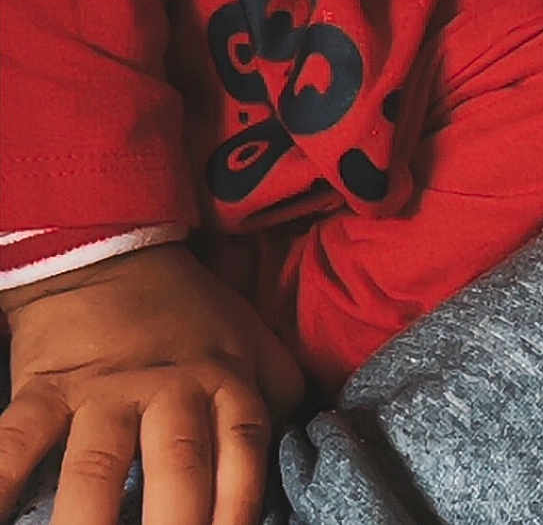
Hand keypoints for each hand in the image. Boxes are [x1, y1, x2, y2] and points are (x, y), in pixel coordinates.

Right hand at [0, 242, 304, 524]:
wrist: (117, 255)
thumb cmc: (193, 315)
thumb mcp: (253, 340)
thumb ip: (280, 389)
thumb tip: (303, 441)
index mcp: (225, 381)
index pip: (244, 450)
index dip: (243, 505)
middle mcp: (170, 389)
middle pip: (178, 466)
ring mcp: (104, 391)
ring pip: (96, 466)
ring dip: (89, 524)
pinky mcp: (46, 388)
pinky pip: (17, 439)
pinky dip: (0, 479)